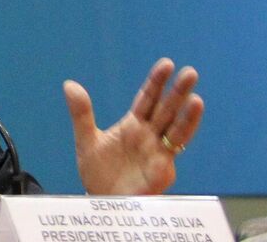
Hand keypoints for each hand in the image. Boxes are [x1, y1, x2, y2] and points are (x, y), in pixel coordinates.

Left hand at [64, 57, 204, 194]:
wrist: (101, 201)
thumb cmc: (99, 173)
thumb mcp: (86, 140)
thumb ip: (81, 114)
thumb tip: (69, 84)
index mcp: (134, 126)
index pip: (148, 99)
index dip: (157, 83)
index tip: (167, 64)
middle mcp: (150, 137)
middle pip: (167, 110)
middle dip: (178, 93)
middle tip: (190, 72)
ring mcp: (158, 154)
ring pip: (177, 131)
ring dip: (188, 117)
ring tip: (196, 98)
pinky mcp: (160, 172)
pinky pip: (171, 157)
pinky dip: (177, 146)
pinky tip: (181, 137)